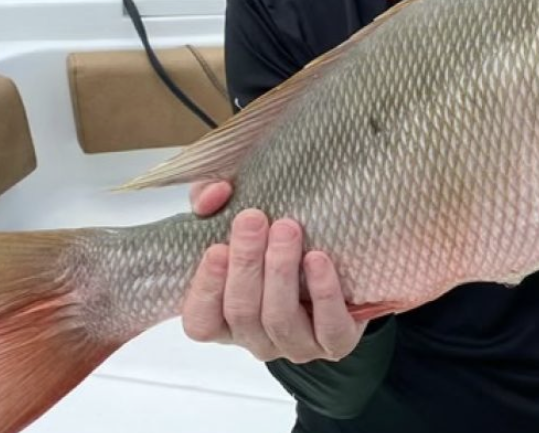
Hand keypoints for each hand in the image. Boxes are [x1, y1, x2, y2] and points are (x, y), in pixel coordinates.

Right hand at [182, 181, 365, 363]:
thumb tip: (215, 193)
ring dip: (281, 271)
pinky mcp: (335, 341)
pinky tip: (317, 258)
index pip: (201, 321)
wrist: (338, 261)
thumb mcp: (237, 217)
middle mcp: (255, 338)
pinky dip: (323, 292)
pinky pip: (328, 327)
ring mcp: (295, 345)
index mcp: (224, 318)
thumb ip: (211, 200)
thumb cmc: (273, 240)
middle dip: (246, 264)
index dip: (206, 289)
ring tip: (286, 229)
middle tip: (252, 220)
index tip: (216, 248)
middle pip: (242, 313)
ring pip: (280, 319)